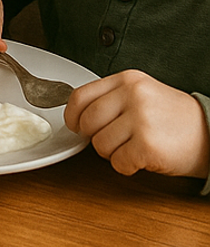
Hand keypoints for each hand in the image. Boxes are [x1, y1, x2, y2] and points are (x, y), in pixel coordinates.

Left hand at [64, 70, 209, 180]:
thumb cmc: (174, 117)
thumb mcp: (143, 93)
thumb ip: (112, 97)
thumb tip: (78, 114)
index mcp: (127, 80)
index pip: (81, 96)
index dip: (72, 114)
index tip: (74, 124)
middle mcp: (133, 96)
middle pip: (87, 121)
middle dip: (93, 136)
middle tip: (110, 140)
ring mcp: (141, 120)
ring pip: (100, 144)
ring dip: (111, 153)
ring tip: (130, 148)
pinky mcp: (148, 146)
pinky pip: (118, 162)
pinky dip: (125, 166)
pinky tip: (140, 160)